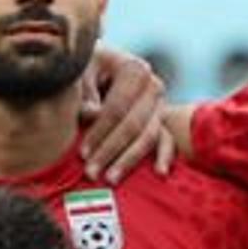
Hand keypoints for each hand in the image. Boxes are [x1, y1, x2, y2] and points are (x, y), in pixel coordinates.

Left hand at [76, 44, 177, 178]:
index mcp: (135, 70)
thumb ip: (84, 93)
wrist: (97, 69)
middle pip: (134, 124)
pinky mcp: (162, 121)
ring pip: (149, 136)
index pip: (118, 107)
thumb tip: (94, 114)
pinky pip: (168, 140)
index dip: (100, 131)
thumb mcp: (79, 75)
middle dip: (111, 150)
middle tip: (91, 173)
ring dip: (129, 159)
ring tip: (110, 179)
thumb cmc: (83, 71)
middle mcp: (153, 86)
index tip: (82, 153)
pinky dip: (166, 156)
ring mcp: (160, 105)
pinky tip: (159, 173)